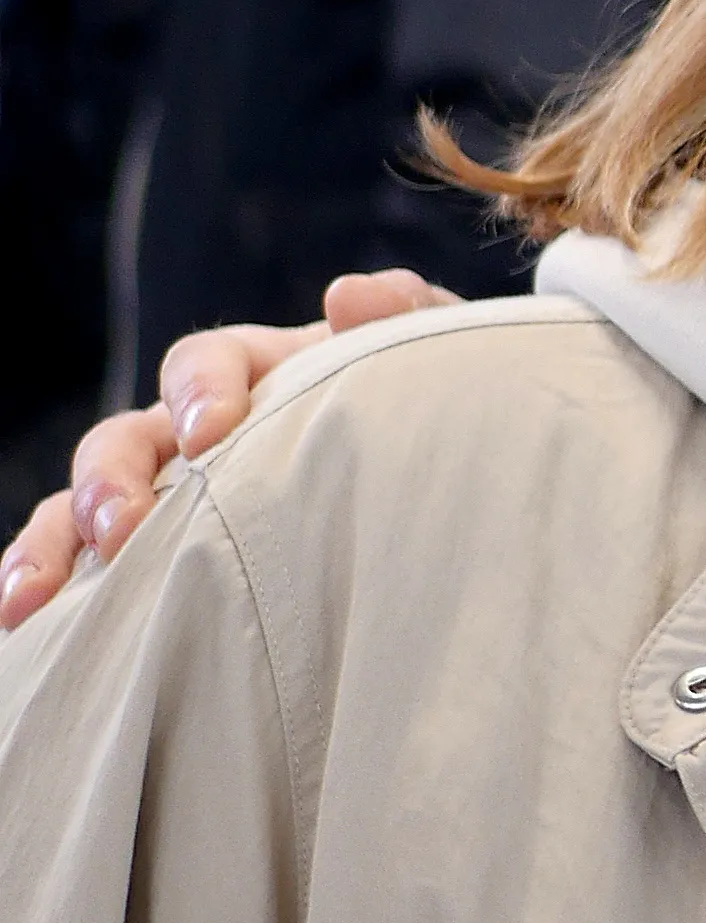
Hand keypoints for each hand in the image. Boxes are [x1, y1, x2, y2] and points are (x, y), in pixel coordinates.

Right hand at [0, 274, 456, 627]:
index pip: (203, 362)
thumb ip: (403, 316)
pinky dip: (53, 588)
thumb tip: (347, 296)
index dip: (199, 389)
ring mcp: (173, 496)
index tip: (213, 432)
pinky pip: (91, 570)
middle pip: (125, 440)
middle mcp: (194, 433)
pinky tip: (28, 626)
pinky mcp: (167, 558)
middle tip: (124, 529)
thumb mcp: (431, 356)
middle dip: (111, 482)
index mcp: (256, 373)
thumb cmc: (427, 411)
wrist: (446, 478)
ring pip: (86, 508)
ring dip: (57, 542)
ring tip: (34, 597)